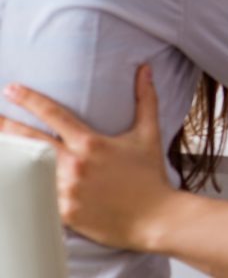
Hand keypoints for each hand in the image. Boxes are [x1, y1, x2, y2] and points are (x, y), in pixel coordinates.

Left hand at [0, 66, 175, 251]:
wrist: (154, 217)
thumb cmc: (150, 174)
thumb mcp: (148, 133)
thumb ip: (145, 98)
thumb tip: (145, 69)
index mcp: (91, 143)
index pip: (54, 114)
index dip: (30, 99)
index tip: (12, 89)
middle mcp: (74, 165)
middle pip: (30, 141)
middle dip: (8, 126)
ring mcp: (66, 191)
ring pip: (29, 170)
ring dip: (14, 158)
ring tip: (2, 147)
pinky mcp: (62, 214)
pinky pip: (37, 198)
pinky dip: (26, 188)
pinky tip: (16, 180)